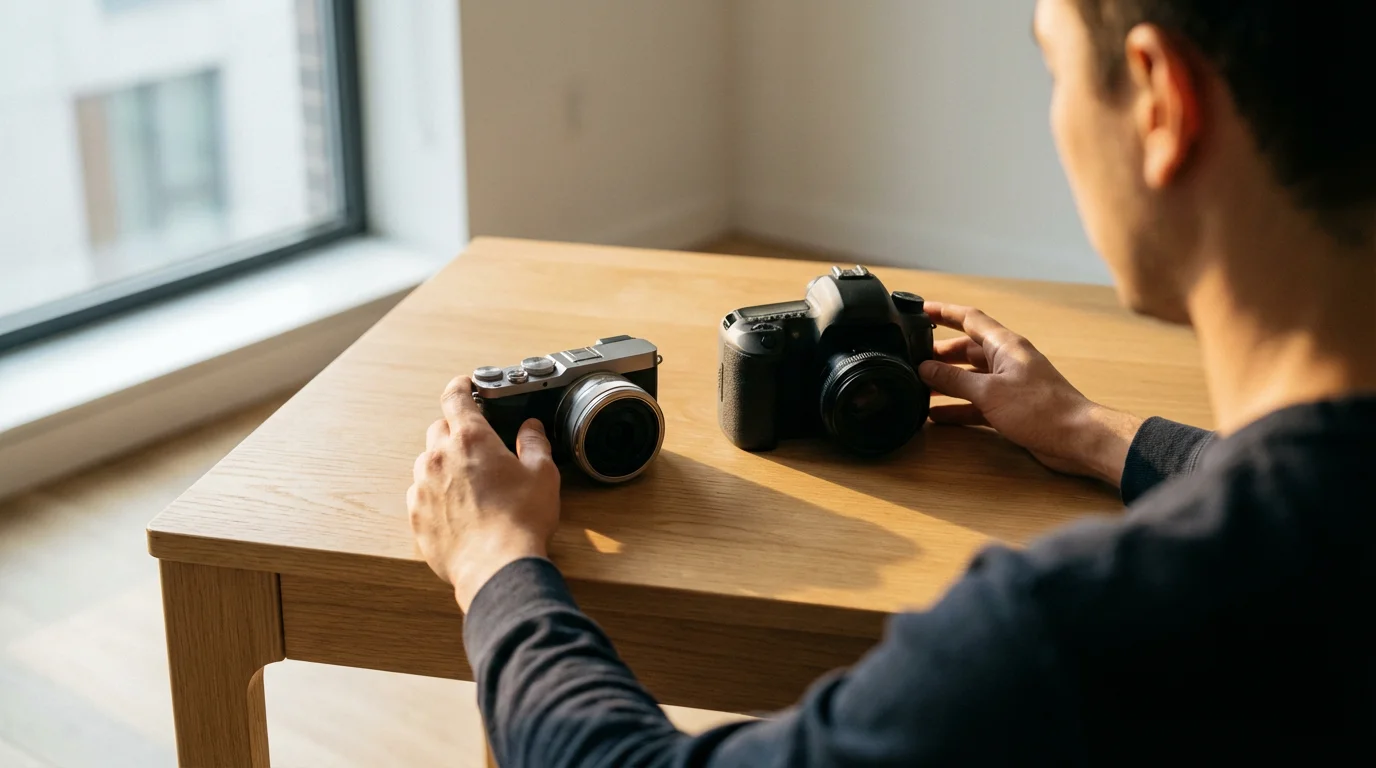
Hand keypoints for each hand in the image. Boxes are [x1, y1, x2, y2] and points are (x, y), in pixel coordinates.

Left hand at [408, 376, 560, 611]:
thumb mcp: (542, 474)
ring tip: (470, 485)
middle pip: (439, 429)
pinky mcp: (416, 515)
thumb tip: (530, 428)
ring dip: (445, 465)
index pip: (455, 397)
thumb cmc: (521, 521)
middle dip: (457, 432)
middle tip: (479, 448)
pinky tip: (458, 510)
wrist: (496, 568)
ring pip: (428, 462)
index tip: (465, 385)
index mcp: (471, 439)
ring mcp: (422, 487)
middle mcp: (439, 457)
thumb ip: (535, 443)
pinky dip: (435, 495)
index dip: (460, 386)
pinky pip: (420, 494)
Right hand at [917, 302, 1142, 485]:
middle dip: (939, 353)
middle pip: (967, 349)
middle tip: (912, 359)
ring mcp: (1009, 383)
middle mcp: (1006, 359)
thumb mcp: (989, 391)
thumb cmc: (1039, 408)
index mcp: (1005, 345)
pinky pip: (977, 401)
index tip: (920, 310)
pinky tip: (937, 416)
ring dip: (946, 382)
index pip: (969, 319)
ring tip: (918, 388)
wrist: (1076, 437)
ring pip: (970, 376)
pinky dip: (958, 406)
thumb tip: (925, 368)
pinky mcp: (1011, 406)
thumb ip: (954, 380)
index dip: (943, 312)